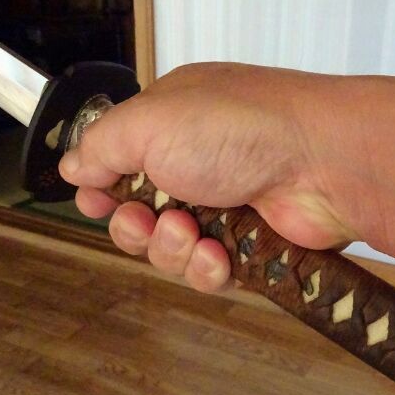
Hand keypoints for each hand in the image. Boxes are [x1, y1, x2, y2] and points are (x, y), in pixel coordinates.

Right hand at [59, 63, 356, 292]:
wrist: (322, 163)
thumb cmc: (237, 129)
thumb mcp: (149, 121)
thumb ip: (101, 146)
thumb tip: (72, 167)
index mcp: (169, 124)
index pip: (118, 163)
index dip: (101, 189)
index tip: (94, 203)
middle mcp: (196, 164)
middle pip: (138, 217)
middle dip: (134, 228)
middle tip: (150, 220)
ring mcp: (225, 206)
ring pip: (170, 251)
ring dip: (171, 249)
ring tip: (193, 233)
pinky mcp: (250, 245)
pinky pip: (208, 273)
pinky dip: (206, 269)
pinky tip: (218, 255)